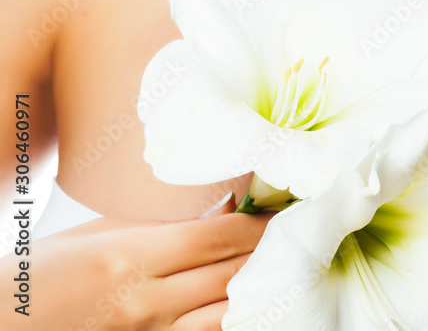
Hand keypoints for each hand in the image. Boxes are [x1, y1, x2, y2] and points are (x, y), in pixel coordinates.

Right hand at [1, 193, 274, 329]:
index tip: (283, 211)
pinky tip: (251, 309)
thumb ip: (158, 222)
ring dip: (257, 292)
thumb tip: (220, 206)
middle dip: (268, 253)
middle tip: (300, 234)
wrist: (5, 324)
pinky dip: (229, 324)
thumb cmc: (45, 274)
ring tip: (287, 270)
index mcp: (129, 257)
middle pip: (227, 275)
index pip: (214, 237)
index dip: (257, 224)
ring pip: (223, 316)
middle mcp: (142, 302)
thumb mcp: (95, 233)